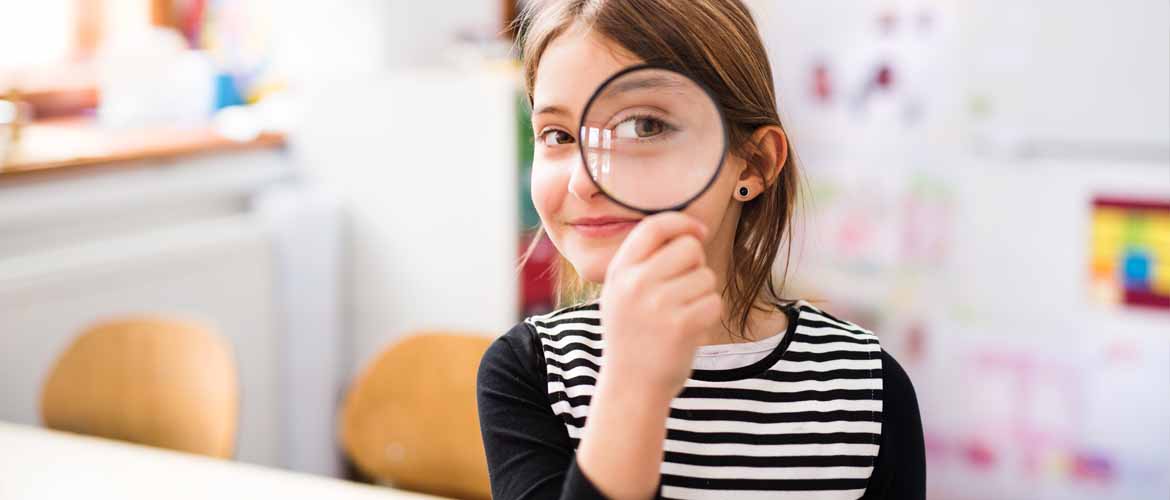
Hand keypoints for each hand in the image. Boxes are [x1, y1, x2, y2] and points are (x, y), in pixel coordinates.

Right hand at [598, 211, 722, 399]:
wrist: (631, 387)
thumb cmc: (633, 336)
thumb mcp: (620, 293)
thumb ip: (643, 262)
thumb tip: (689, 231)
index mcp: (620, 271)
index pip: (654, 226)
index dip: (682, 222)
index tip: (699, 231)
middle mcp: (635, 284)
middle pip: (688, 247)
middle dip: (696, 264)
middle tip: (685, 288)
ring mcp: (658, 304)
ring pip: (706, 276)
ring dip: (703, 294)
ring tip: (683, 314)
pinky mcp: (681, 326)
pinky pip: (714, 301)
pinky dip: (710, 314)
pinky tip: (692, 328)